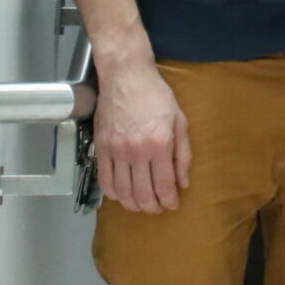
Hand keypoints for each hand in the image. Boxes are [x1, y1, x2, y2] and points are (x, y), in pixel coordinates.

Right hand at [93, 57, 189, 212]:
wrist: (126, 76)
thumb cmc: (156, 95)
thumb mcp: (179, 119)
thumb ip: (182, 153)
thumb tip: (183, 182)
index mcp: (159, 143)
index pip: (164, 184)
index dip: (169, 200)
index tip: (172, 204)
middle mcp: (136, 151)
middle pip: (142, 193)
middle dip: (152, 207)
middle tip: (157, 208)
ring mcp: (116, 151)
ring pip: (122, 192)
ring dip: (133, 204)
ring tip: (141, 205)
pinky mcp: (101, 148)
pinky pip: (105, 181)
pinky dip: (113, 194)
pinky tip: (121, 195)